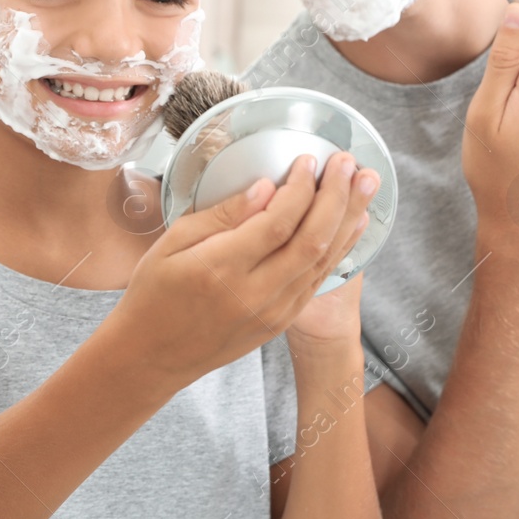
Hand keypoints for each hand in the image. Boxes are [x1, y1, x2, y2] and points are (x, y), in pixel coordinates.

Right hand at [104, 152, 374, 389]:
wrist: (151, 357)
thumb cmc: (154, 294)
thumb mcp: (172, 243)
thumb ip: (222, 214)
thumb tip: (265, 187)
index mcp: (222, 268)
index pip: (278, 221)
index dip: (301, 187)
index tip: (309, 160)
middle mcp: (254, 294)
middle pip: (312, 239)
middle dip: (337, 196)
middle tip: (349, 163)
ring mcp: (272, 312)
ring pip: (323, 260)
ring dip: (349, 218)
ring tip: (367, 184)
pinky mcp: (280, 322)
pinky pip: (319, 280)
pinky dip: (341, 248)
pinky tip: (354, 223)